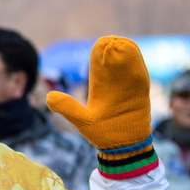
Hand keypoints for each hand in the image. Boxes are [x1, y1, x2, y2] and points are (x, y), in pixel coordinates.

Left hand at [46, 36, 155, 178]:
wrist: (124, 147)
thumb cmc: (103, 133)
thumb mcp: (82, 120)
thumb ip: (68, 108)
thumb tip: (49, 97)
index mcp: (100, 86)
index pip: (100, 62)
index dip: (100, 51)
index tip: (101, 45)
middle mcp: (115, 83)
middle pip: (115, 58)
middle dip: (114, 48)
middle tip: (111, 42)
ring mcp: (129, 86)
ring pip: (128, 64)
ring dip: (126, 53)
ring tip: (121, 45)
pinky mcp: (141, 92)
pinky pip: (140, 74)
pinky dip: (137, 64)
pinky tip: (134, 56)